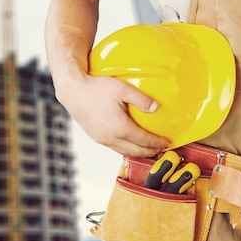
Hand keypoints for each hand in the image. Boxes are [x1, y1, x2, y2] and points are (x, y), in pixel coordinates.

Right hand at [55, 73, 169, 156]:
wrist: (72, 90)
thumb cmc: (95, 88)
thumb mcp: (122, 89)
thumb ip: (142, 99)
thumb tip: (156, 108)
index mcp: (120, 128)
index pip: (144, 140)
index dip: (158, 143)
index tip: (167, 143)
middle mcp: (110, 138)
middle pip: (136, 151)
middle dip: (150, 151)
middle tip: (161, 149)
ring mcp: (102, 139)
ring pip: (124, 152)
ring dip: (138, 152)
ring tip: (148, 149)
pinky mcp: (95, 137)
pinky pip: (115, 148)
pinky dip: (126, 149)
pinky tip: (129, 143)